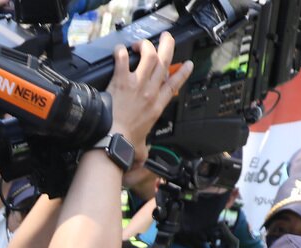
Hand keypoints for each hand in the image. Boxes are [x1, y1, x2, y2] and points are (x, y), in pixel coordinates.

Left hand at [105, 34, 193, 158]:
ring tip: (141, 43)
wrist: (113, 141)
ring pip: (149, 56)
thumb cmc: (126, 144)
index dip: (182, 73)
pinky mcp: (121, 82)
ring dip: (146, 46)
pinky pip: (123, 60)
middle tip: (167, 38)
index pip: (174, 85)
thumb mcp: (141, 147)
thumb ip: (144, 148)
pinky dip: (121, 53)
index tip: (187, 64)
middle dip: (167, 47)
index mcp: (157, 106)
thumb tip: (144, 155)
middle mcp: (150, 92)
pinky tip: (119, 49)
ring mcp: (137, 85)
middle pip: (164, 63)